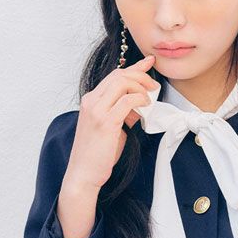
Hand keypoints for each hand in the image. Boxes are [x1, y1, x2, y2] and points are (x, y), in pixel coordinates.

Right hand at [64, 54, 157, 191]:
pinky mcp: (106, 122)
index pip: (114, 76)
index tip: (148, 63)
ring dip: (141, 86)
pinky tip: (145, 106)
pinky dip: (140, 100)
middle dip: (140, 75)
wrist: (83, 174)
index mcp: (90, 101)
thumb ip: (123, 114)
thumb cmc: (96, 155)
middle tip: (154, 85)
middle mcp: (91, 101)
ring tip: (150, 97)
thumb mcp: (110, 129)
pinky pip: (127, 101)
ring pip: (122, 83)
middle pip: (119, 75)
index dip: (133, 67)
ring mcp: (97, 111)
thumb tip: (138, 106)